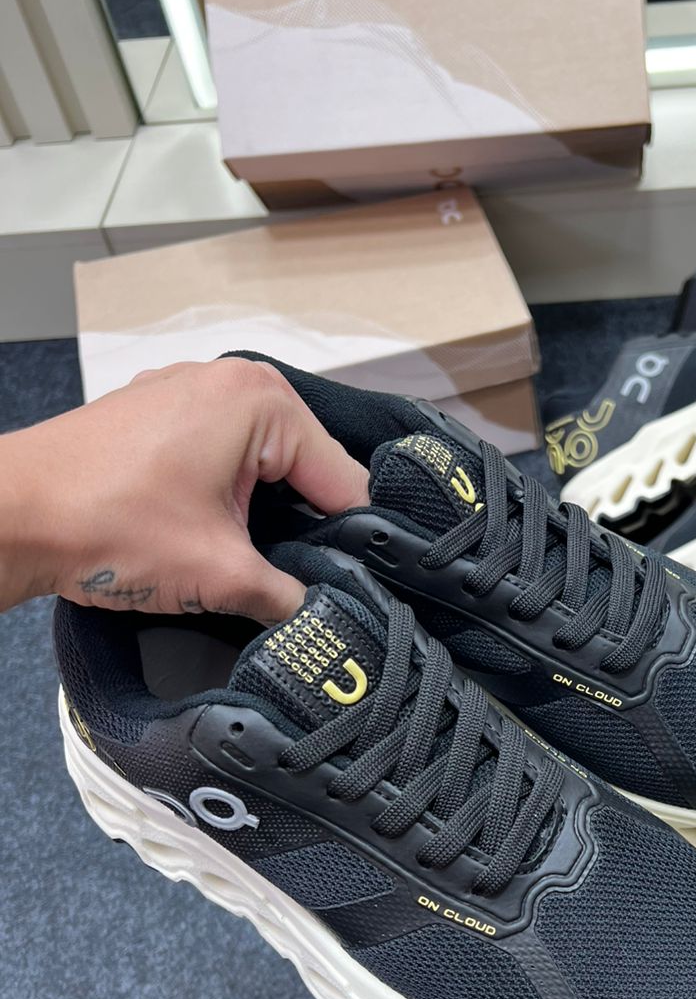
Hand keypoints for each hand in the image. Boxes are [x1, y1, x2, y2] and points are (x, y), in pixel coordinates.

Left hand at [0, 357, 367, 622]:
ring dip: (265, 515)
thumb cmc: (108, 527)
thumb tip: (324, 618)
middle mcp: (230, 380)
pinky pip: (219, 456)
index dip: (354, 540)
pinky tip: (214, 538)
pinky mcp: (155, 416)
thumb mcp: (220, 574)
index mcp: (261, 400)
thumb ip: (290, 597)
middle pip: (305, 466)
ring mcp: (187, 392)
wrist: (6, 517)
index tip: (357, 587)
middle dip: (307, 525)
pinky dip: (226, 496)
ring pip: (261, 464)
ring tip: (261, 566)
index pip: (343, 478)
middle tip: (307, 583)